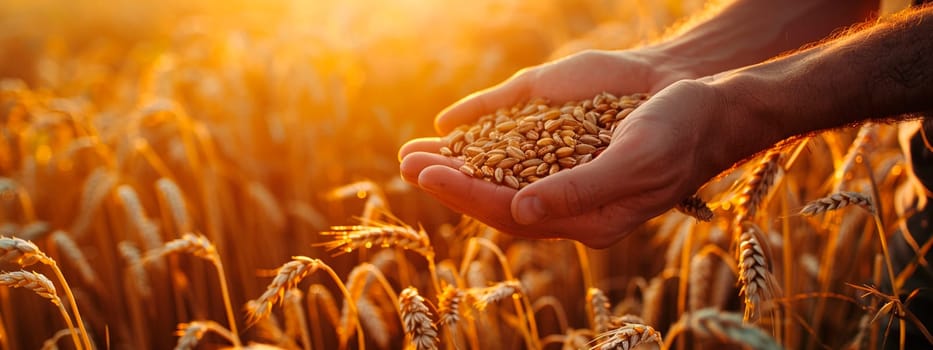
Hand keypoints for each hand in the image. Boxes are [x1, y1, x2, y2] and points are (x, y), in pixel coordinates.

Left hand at [399, 50, 736, 246]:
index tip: (427, 175)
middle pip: (497, 198)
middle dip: (450, 182)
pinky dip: (483, 142)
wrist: (713, 105)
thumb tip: (519, 210)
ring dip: (458, 164)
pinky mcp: (570, 144)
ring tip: (413, 154)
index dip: (466, 195)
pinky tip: (455, 134)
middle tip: (405, 164)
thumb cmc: (681, 134)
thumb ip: (579, 190)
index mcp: (588, 219)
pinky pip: (517, 150)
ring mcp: (569, 172)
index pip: (512, 214)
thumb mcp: (634, 161)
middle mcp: (572, 201)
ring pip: (501, 175)